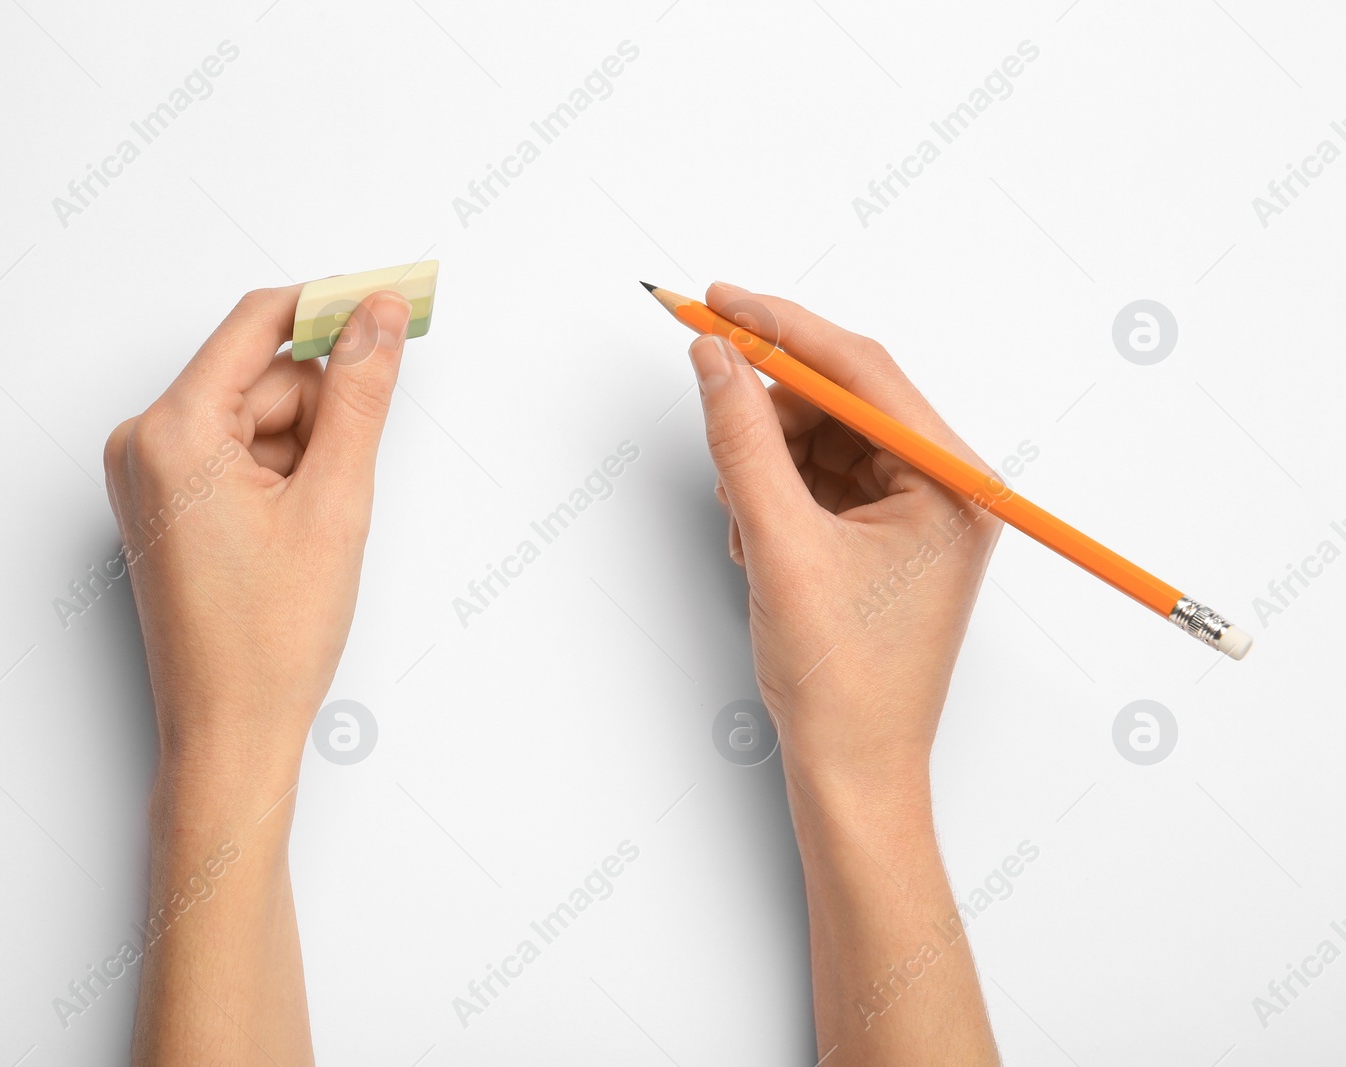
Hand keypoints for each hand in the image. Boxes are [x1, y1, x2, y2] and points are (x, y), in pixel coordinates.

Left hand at [103, 285, 411, 784]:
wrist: (228, 733)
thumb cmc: (269, 639)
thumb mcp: (334, 501)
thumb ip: (359, 394)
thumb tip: (374, 316)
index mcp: (171, 431)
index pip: (259, 323)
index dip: (331, 308)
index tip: (388, 302)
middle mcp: (143, 443)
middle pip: (260, 375)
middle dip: (320, 414)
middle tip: (344, 486)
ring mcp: (148, 476)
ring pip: (255, 417)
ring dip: (303, 453)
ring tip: (313, 530)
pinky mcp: (163, 504)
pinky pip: (235, 453)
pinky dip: (280, 477)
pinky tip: (294, 535)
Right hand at [688, 282, 1000, 801]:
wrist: (853, 772)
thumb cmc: (842, 680)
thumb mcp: (780, 546)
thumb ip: (741, 442)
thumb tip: (711, 357)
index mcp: (952, 483)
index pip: (862, 371)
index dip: (781, 329)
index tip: (716, 302)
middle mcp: (944, 487)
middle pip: (841, 401)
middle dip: (769, 414)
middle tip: (710, 413)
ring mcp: (915, 512)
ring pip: (820, 441)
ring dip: (767, 466)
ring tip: (746, 528)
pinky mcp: (884, 536)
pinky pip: (818, 480)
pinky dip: (776, 497)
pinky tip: (758, 543)